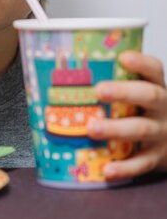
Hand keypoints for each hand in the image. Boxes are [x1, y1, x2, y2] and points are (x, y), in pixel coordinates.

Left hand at [87, 51, 166, 179]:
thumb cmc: (145, 110)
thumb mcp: (140, 93)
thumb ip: (117, 82)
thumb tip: (70, 69)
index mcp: (156, 86)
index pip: (153, 69)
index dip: (140, 62)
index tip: (123, 57)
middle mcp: (163, 108)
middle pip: (148, 95)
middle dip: (124, 92)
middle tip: (99, 90)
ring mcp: (161, 133)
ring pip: (141, 129)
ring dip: (116, 129)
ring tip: (92, 128)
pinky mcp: (157, 157)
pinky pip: (141, 163)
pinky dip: (124, 168)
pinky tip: (107, 169)